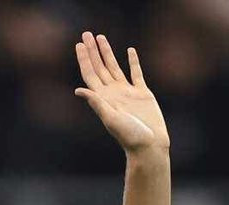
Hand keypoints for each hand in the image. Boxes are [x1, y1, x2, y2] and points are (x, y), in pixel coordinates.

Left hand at [74, 32, 169, 153]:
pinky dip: (133, 62)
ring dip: (107, 53)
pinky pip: (136, 73)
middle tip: (86, 34)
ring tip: (101, 38)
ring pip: (115, 67)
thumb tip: (79, 89)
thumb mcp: (110, 118)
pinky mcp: (143, 93)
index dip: (84, 59)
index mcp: (103, 98)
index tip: (78, 44)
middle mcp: (113, 93)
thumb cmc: (129, 135)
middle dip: (92, 51)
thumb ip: (96, 103)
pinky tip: (130, 51)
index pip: (90, 74)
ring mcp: (127, 92)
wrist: (149, 145)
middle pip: (99, 67)